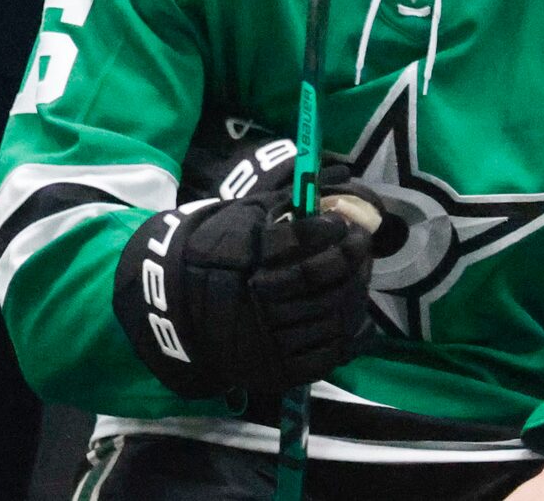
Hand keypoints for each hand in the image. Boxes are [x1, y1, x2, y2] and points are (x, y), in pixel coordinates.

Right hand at [113, 171, 373, 397]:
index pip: (296, 241)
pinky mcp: (276, 370)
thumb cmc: (218, 252)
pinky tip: (353, 311)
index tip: (342, 222)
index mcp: (243, 258)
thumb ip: (290, 200)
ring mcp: (266, 340)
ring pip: (328, 316)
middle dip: (350, 257)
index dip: (327, 229)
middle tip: (362, 242)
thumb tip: (341, 174)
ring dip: (354, 291)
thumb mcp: (244, 216)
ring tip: (360, 273)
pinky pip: (326, 353)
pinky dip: (348, 332)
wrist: (181, 309)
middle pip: (317, 279)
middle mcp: (253, 301)